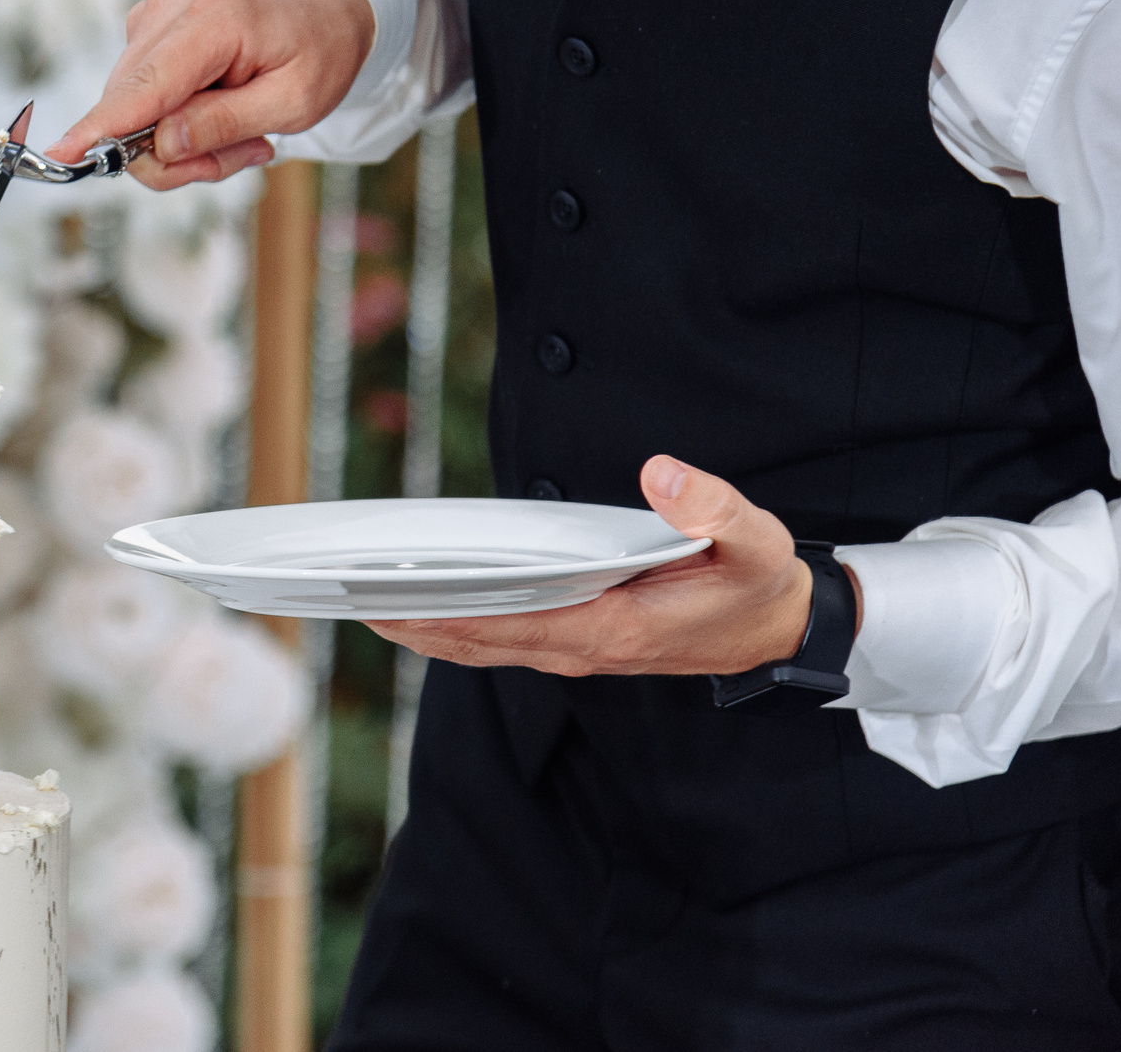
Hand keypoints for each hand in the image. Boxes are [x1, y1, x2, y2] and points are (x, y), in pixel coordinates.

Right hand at [44, 0, 373, 189]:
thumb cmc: (321, 46)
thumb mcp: (297, 101)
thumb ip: (225, 124)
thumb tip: (159, 145)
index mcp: (213, 20)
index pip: (143, 87)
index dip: (100, 129)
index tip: (60, 155)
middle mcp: (170, 10)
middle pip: (132, 110)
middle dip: (178, 154)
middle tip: (250, 153)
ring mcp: (154, 17)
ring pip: (135, 111)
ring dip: (185, 141)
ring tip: (248, 129)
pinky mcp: (149, 30)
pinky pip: (144, 98)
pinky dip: (180, 120)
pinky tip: (225, 107)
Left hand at [366, 456, 840, 677]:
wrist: (776, 625)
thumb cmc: (756, 582)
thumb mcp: (754, 540)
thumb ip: (712, 507)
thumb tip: (662, 474)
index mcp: (616, 628)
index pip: (517, 625)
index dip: (453, 616)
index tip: (394, 603)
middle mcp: (585, 646)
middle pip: (482, 641)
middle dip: (414, 622)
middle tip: (344, 598)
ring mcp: (577, 647)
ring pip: (484, 646)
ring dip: (424, 628)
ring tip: (359, 601)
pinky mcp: (574, 637)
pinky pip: (499, 637)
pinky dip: (453, 627)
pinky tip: (415, 607)